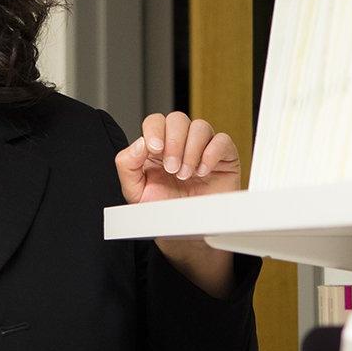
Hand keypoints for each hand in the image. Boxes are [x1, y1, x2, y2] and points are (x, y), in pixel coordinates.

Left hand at [114, 111, 241, 205]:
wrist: (187, 231)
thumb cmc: (163, 210)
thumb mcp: (135, 191)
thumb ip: (127, 164)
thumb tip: (140, 143)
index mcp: (158, 147)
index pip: (155, 121)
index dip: (154, 130)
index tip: (155, 150)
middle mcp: (181, 143)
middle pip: (178, 119)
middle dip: (174, 142)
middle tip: (172, 168)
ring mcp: (203, 148)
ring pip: (200, 126)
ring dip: (191, 151)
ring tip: (186, 175)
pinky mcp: (224, 157)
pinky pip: (222, 140)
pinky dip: (211, 154)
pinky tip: (203, 172)